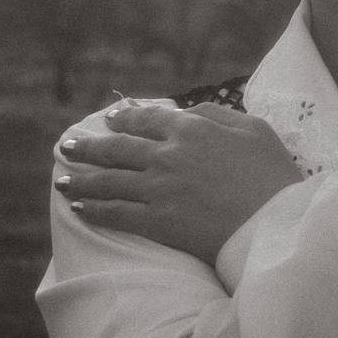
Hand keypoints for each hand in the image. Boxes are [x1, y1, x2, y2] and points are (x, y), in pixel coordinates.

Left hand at [55, 101, 302, 264]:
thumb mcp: (256, 129)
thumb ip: (218, 115)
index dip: (125, 118)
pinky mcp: (158, 223)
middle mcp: (168, 155)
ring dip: (81, 179)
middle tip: (68, 146)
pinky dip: (94, 209)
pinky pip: (116, 214)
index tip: (110, 120)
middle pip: (117, 148)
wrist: (275, 225)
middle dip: (88, 147)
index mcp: (192, 129)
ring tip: (62, 178)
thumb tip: (187, 112)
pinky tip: (79, 207)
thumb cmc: (274, 176)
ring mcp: (159, 190)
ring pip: (109, 181)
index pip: (147, 118)